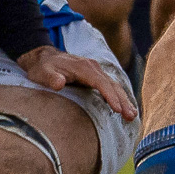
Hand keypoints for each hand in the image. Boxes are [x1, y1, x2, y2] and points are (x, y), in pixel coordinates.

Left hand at [15, 45, 137, 120]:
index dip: (110, 95)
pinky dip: (119, 97)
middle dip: (122, 100)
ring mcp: (95, 71)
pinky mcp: (95, 77)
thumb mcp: (42, 73)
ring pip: (114, 86)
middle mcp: (93, 67)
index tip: (117, 109)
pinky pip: (110, 87)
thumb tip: (59, 83)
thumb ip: (51, 78)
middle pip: (112, 84)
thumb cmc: (43, 67)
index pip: (101, 82)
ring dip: (124, 100)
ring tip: (132, 116)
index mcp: (83, 67)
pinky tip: (124, 108)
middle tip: (130, 116)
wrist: (44, 57)